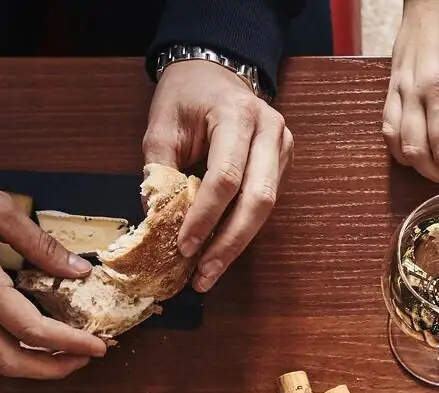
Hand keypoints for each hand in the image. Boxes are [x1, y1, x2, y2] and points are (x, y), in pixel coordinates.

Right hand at [0, 137, 106, 378]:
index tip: (100, 345)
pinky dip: (5, 351)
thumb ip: (40, 244)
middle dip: (52, 370)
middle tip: (84, 358)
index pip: (32, 330)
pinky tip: (27, 336)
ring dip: (28, 366)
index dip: (71, 343)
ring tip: (62, 353)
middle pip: (9, 362)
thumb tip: (78, 270)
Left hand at [144, 58, 291, 292]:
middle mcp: (269, 130)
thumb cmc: (186, 96)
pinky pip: (266, 204)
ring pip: (267, 207)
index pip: (225, 176)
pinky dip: (242, 229)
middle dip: (228, 243)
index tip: (182, 247)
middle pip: (258, 199)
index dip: (204, 217)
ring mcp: (282, 146)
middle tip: (202, 275)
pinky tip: (220, 249)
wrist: (214, 72)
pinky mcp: (282, 163)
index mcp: (237, 114)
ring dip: (236, 243)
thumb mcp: (161, 127)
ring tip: (208, 272)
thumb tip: (156, 225)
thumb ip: (159, 173)